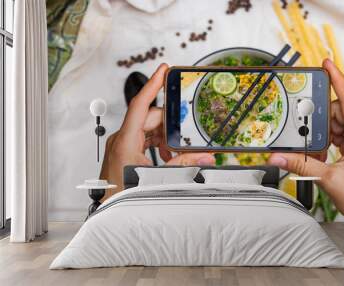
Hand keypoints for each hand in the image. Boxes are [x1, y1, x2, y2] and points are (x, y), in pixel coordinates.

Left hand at [100, 64, 214, 198]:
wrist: (111, 210)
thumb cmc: (126, 194)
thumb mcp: (159, 177)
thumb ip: (184, 164)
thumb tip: (205, 156)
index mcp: (126, 141)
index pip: (140, 104)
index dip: (153, 84)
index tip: (163, 69)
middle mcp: (122, 139)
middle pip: (150, 118)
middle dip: (170, 124)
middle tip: (186, 132)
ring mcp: (122, 144)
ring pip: (148, 128)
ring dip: (165, 137)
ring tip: (176, 151)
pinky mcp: (124, 150)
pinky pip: (144, 138)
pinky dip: (158, 144)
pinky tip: (167, 156)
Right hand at [268, 59, 343, 221]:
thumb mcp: (328, 179)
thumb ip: (301, 165)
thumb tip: (279, 156)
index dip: (337, 80)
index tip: (326, 65)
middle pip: (339, 113)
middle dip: (321, 120)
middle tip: (308, 130)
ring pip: (339, 125)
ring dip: (324, 134)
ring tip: (316, 150)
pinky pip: (341, 137)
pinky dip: (329, 142)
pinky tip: (321, 154)